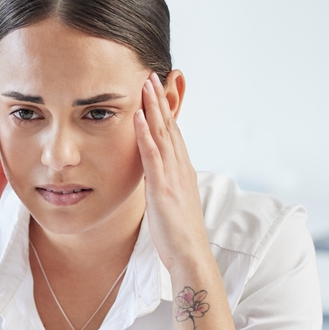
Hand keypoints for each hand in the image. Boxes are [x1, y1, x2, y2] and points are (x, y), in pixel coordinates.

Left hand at [134, 72, 209, 274]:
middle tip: (151, 74)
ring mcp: (172, 176)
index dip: (165, 111)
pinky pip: (152, 154)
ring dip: (153, 107)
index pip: (173, 134)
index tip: (157, 91)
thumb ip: (167, 186)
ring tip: (144, 83)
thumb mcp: (173, 203)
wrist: (190, 255)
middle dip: (160, 100)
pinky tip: (138, 116)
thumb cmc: (179, 235)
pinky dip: (145, 133)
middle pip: (169, 126)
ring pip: (163, 133)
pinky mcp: (162, 187)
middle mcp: (180, 168)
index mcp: (182, 171)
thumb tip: (158, 179)